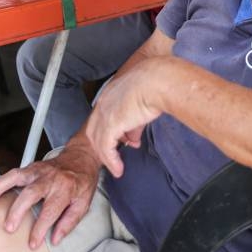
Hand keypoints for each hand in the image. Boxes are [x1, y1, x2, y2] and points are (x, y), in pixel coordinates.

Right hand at [0, 144, 99, 248]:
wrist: (82, 156)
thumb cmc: (82, 181)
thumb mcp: (83, 203)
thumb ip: (69, 222)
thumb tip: (55, 239)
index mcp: (66, 189)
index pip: (51, 211)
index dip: (40, 229)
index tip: (32, 243)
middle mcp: (51, 178)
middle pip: (32, 193)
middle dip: (19, 210)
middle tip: (9, 227)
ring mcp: (39, 171)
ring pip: (18, 176)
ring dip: (2, 187)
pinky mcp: (31, 167)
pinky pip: (13, 173)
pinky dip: (0, 181)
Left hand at [84, 57, 169, 177]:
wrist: (156, 82)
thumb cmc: (154, 86)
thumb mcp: (141, 106)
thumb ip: (134, 125)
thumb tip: (134, 140)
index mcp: (110, 95)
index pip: (102, 118)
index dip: (109, 132)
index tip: (121, 141)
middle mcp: (103, 104)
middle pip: (95, 131)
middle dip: (104, 145)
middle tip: (115, 156)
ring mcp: (104, 115)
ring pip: (98, 142)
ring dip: (107, 157)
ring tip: (116, 168)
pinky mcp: (109, 125)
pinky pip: (106, 149)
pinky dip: (111, 161)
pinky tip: (118, 169)